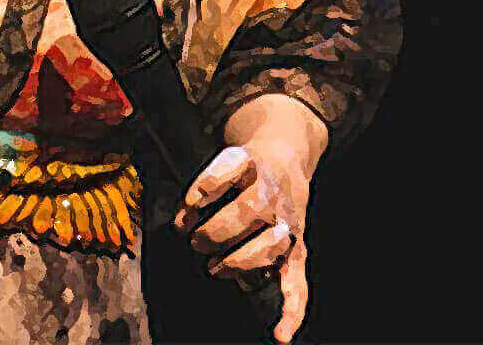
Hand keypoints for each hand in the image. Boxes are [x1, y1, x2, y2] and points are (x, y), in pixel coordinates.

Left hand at [174, 142, 310, 342]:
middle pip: (246, 211)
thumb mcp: (222, 158)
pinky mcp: (297, 249)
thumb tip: (185, 218)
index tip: (189, 202)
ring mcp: (287, 223)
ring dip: (239, 261)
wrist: (285, 156)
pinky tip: (279, 333)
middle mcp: (272, 193)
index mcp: (250, 164)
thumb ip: (203, 186)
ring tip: (216, 268)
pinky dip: (290, 311)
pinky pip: (298, 283)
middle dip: (215, 231)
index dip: (204, 186)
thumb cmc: (245, 167)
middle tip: (196, 242)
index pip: (227, 170)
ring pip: (268, 245)